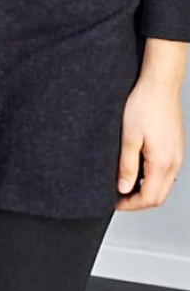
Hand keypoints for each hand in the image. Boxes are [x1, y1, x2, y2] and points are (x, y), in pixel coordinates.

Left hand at [115, 71, 184, 210]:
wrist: (159, 85)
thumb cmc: (144, 105)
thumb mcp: (128, 137)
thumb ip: (127, 165)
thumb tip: (123, 188)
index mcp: (163, 162)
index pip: (149, 197)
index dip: (130, 204)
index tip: (114, 202)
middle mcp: (174, 162)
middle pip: (158, 196)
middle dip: (137, 201)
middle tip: (118, 197)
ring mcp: (176, 155)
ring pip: (163, 185)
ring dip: (145, 189)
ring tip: (124, 183)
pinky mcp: (175, 148)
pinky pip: (165, 172)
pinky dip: (151, 177)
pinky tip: (136, 169)